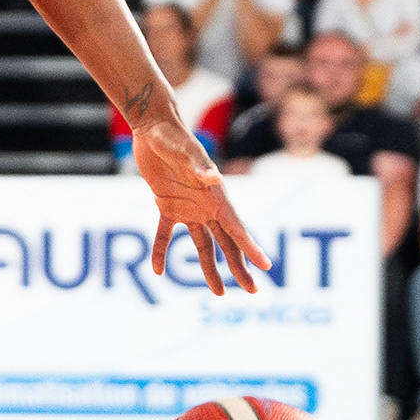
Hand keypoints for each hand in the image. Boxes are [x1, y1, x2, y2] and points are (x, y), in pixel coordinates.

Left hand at [132, 116, 270, 296]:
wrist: (152, 126)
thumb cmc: (171, 136)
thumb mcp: (183, 150)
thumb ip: (198, 165)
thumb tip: (215, 178)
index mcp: (215, 196)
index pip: (236, 227)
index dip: (250, 247)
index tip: (267, 266)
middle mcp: (206, 205)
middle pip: (227, 242)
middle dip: (240, 266)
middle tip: (252, 290)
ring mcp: (188, 207)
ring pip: (203, 244)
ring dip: (209, 268)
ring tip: (218, 293)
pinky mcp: (167, 205)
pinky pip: (165, 234)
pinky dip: (161, 250)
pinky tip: (156, 270)